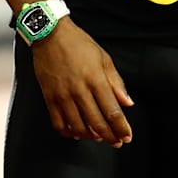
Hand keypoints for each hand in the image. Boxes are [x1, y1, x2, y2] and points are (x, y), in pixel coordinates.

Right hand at [29, 23, 134, 146]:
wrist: (50, 34)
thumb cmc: (79, 44)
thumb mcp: (104, 58)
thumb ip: (116, 83)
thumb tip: (128, 103)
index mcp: (96, 79)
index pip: (112, 111)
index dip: (121, 127)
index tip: (127, 136)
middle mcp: (79, 90)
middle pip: (97, 123)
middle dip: (109, 136)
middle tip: (116, 142)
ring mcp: (62, 95)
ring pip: (78, 126)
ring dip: (91, 136)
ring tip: (99, 138)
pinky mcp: (49, 97)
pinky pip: (59, 122)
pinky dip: (69, 132)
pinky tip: (76, 133)